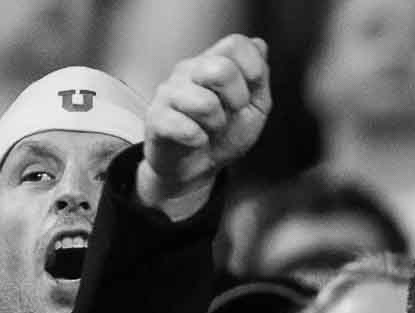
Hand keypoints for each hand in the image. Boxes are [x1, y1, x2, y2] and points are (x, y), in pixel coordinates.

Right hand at [136, 35, 270, 212]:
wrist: (198, 167)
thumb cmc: (225, 134)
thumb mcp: (255, 107)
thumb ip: (259, 77)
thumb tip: (259, 44)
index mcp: (213, 62)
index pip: (236, 44)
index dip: (253, 70)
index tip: (250, 94)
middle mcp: (188, 71)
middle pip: (221, 69)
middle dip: (238, 99)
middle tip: (230, 113)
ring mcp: (168, 93)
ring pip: (204, 102)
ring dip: (218, 124)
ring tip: (210, 128)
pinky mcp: (155, 119)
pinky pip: (186, 128)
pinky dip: (199, 140)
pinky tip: (195, 139)